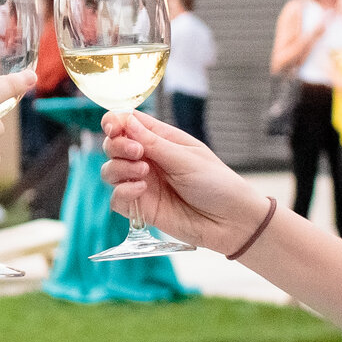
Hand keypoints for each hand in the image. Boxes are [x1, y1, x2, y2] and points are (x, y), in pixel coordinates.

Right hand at [100, 108, 269, 251]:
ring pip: (110, 171)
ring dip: (119, 168)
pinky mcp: (142, 208)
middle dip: (117, 146)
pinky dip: (123, 192)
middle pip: (113, 145)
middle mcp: (148, 159)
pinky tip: (141, 190)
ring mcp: (143, 183)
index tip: (115, 128)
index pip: (127, 122)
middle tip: (138, 153)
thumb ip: (153, 143)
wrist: (231, 222)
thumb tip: (126, 120)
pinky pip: (117, 199)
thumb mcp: (186, 159)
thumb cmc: (217, 184)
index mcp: (161, 139)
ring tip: (143, 172)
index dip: (115, 122)